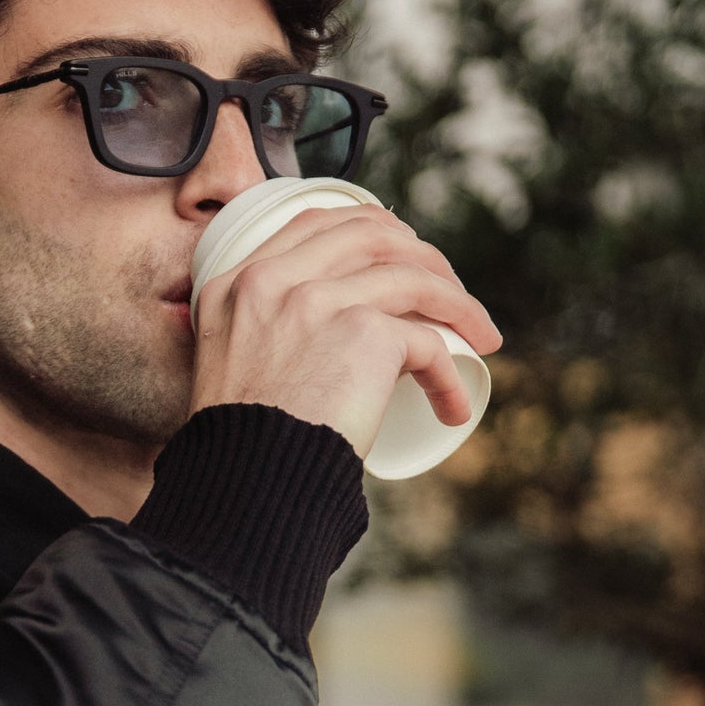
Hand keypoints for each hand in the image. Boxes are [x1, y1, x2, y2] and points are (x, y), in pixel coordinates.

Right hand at [188, 204, 501, 457]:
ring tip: (481, 337)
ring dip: (460, 306)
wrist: (244, 483)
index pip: (314, 222)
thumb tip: (312, 346)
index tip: (400, 251)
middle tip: (451, 291)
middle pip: (372, 235)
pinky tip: (453, 405)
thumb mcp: (224, 368)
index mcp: (236, 283)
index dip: (369, 228)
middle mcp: (273, 280)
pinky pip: (429, 343)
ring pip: (414, 279)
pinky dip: (449, 377)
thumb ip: (254, 338)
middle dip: (425, 256)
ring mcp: (317, 301)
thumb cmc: (239, 447)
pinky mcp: (363, 333)